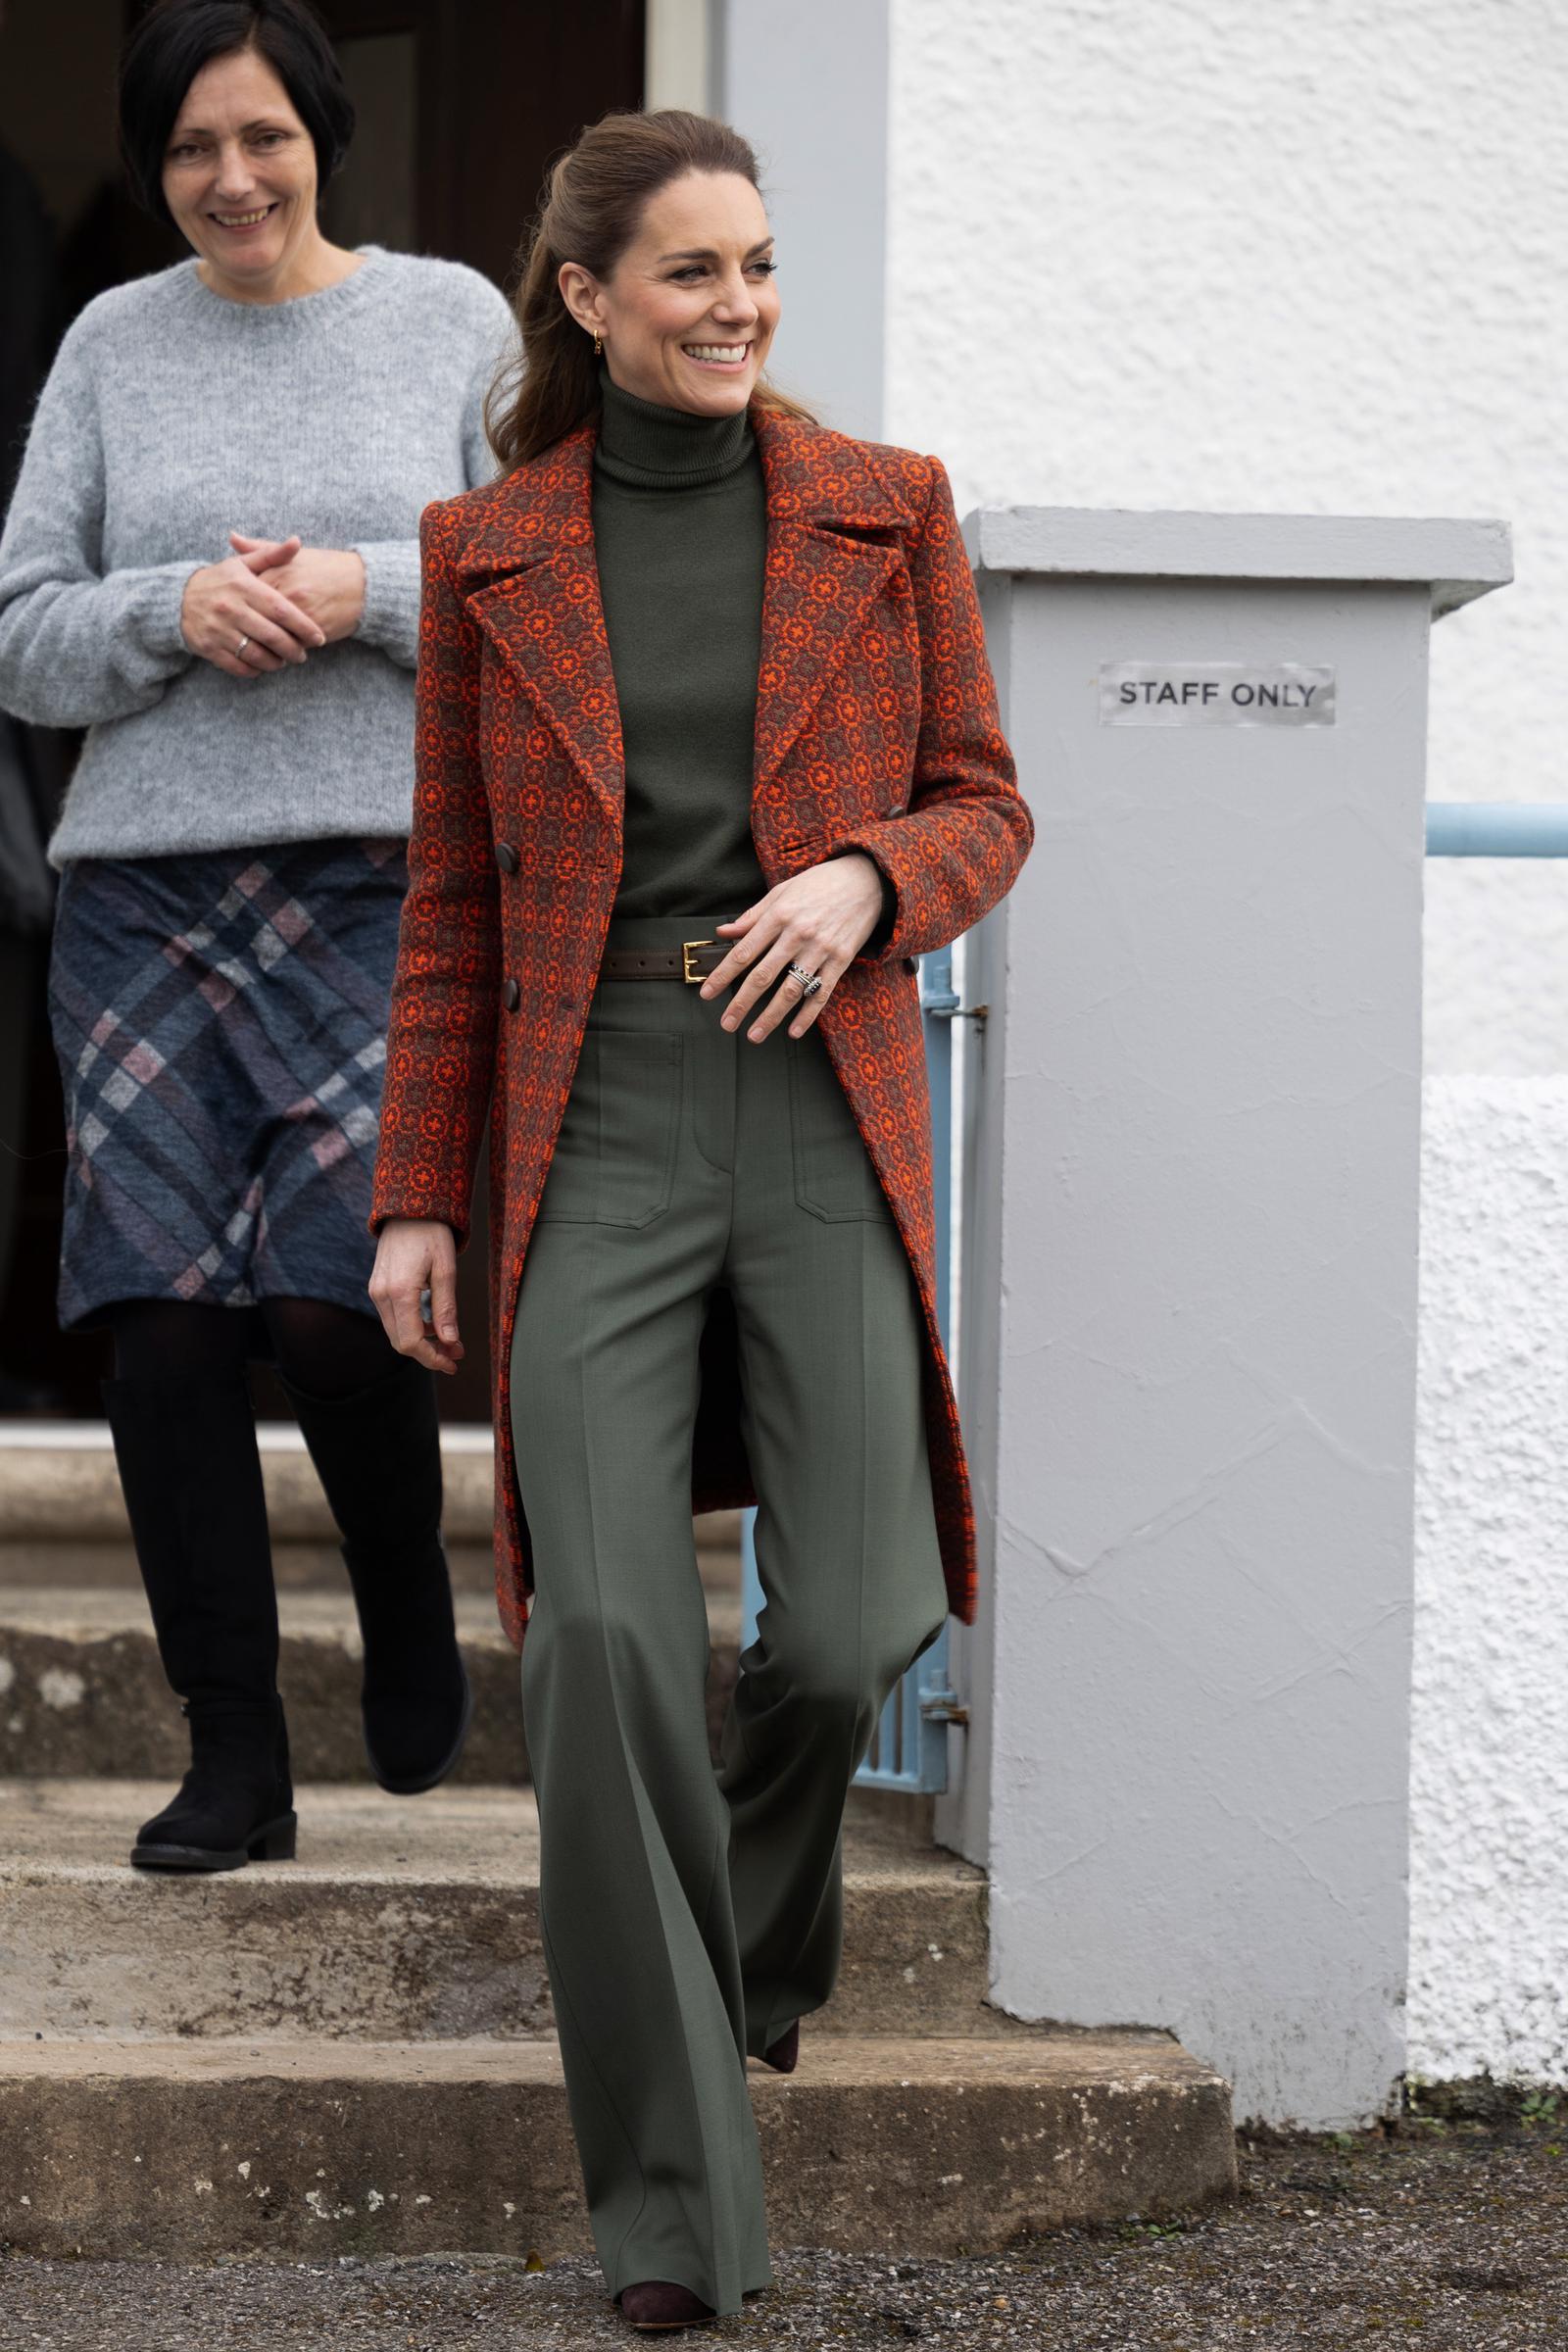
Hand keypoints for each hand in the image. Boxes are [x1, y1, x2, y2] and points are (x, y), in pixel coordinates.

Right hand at [180, 535, 326, 676]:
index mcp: (244, 587)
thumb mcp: (243, 564)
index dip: (304, 627)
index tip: (319, 638)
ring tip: (284, 660)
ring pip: (257, 655)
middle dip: (294, 650)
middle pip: (273, 637)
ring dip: (276, 663)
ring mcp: (219, 630)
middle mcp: (231, 608)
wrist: (178, 597)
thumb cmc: (221, 581)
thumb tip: (297, 541)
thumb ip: (272, 555)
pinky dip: (255, 670)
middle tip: (303, 655)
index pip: (282, 611)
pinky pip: (239, 666)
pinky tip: (263, 666)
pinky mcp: (209, 648)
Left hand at [229, 533, 365, 644]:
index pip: (246, 593)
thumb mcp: (295, 555)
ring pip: (273, 636)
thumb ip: (261, 549)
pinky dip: (284, 650)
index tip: (234, 609)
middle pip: (256, 617)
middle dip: (248, 627)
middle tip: (241, 631)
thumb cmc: (327, 567)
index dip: (239, 604)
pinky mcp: (314, 631)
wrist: (364, 585)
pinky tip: (281, 651)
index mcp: (278, 572)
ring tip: (261, 645)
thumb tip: (232, 538)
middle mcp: (287, 593)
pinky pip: (292, 646)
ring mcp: (301, 614)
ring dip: (265, 643)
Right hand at [368, 1217, 464, 1375]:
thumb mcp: (446, 1270)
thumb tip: (450, 1342)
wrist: (408, 1210)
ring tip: (449, 1341)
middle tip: (456, 1353)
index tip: (453, 1362)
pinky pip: (392, 1319)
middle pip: (401, 1343)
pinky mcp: (377, 1289)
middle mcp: (381, 1295)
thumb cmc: (431, 1234)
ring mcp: (376, 1292)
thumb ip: (446, 1309)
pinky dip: (412, 1328)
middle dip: (429, 1354)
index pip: (411, 1342)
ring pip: (395, 1333)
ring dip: (421, 1342)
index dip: (433, 1358)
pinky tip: (432, 1324)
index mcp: (399, 1292)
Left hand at [699, 852, 886, 1042]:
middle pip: (764, 976)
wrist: (865, 880)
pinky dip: (808, 1015)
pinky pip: (822, 992)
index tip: (708, 994)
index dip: (723, 975)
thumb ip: (753, 916)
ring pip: (792, 990)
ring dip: (771, 1016)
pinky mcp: (841, 960)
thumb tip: (724, 932)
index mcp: (778, 916)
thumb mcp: (782, 891)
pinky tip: (793, 1031)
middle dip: (742, 1003)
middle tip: (727, 1023)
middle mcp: (797, 935)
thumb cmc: (819, 884)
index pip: (743, 952)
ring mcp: (820, 949)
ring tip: (755, 1035)